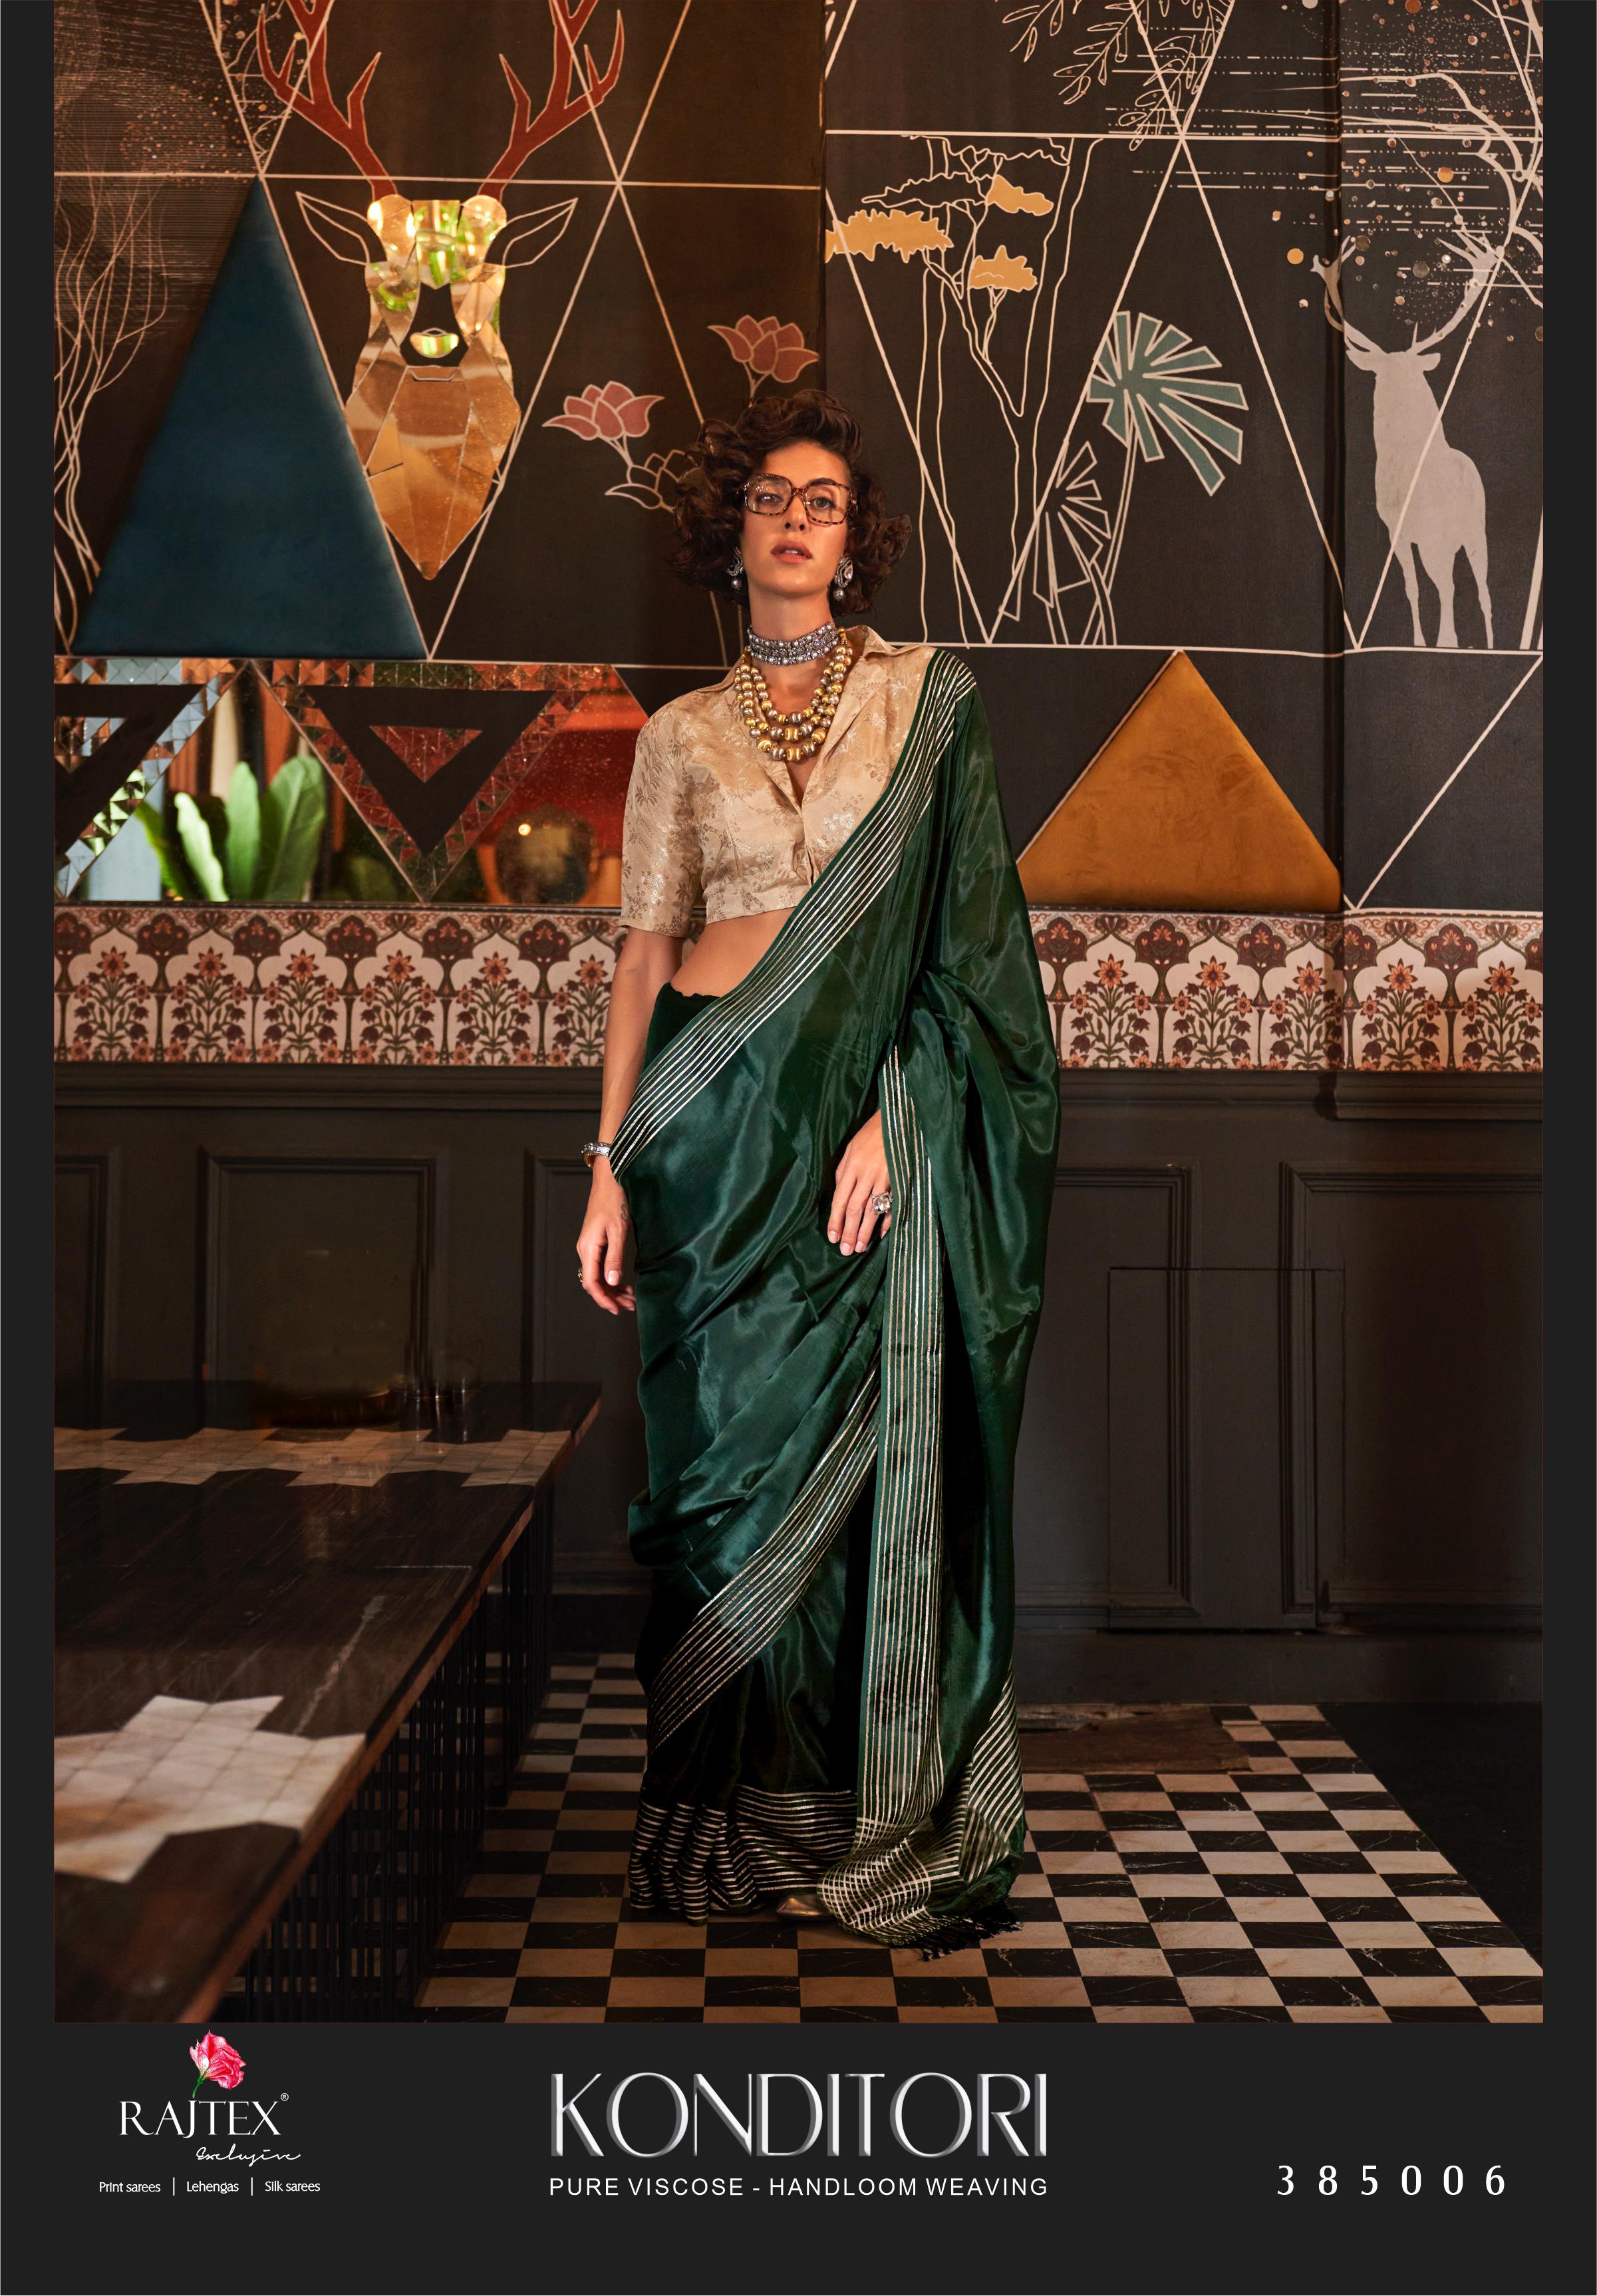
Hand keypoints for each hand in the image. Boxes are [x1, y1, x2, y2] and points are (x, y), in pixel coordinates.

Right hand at [577, 1163, 635, 1313]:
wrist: (610, 1179)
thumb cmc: (614, 1201)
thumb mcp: (618, 1231)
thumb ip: (615, 1257)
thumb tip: (612, 1282)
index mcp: (588, 1248)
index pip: (591, 1283)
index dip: (603, 1299)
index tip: (617, 1309)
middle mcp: (585, 1250)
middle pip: (594, 1283)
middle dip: (611, 1297)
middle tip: (630, 1306)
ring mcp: (590, 1247)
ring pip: (598, 1276)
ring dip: (613, 1289)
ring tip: (630, 1298)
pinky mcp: (596, 1243)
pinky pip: (601, 1267)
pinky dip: (612, 1277)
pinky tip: (624, 1282)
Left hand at [828, 1109, 892, 1255]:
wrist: (898, 1120)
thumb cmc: (871, 1133)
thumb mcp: (851, 1147)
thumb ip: (843, 1171)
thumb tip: (838, 1193)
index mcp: (852, 1166)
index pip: (840, 1199)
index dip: (835, 1220)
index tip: (832, 1237)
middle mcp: (867, 1174)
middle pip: (855, 1209)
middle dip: (848, 1231)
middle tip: (844, 1250)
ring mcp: (885, 1178)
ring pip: (873, 1210)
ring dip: (865, 1231)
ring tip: (859, 1247)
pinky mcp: (900, 1179)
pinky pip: (892, 1204)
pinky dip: (887, 1220)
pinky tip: (881, 1234)